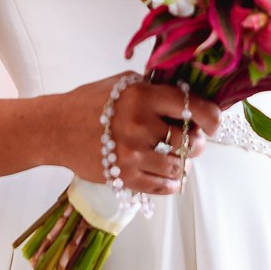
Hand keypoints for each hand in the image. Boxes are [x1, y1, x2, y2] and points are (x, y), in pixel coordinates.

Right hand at [66, 75, 221, 195]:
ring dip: (183, 164)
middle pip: (190, 140)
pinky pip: (161, 186)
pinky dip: (171, 183)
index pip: (192, 106)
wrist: (55, 129)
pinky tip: (171, 177)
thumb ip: (153, 88)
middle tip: (193, 141)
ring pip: (178, 165)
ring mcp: (133, 154)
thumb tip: (187, 94)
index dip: (212, 116)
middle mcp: (140, 125)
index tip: (214, 122)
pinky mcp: (124, 176)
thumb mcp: (122, 83)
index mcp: (142, 96)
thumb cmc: (88, 103)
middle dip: (197, 142)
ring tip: (177, 158)